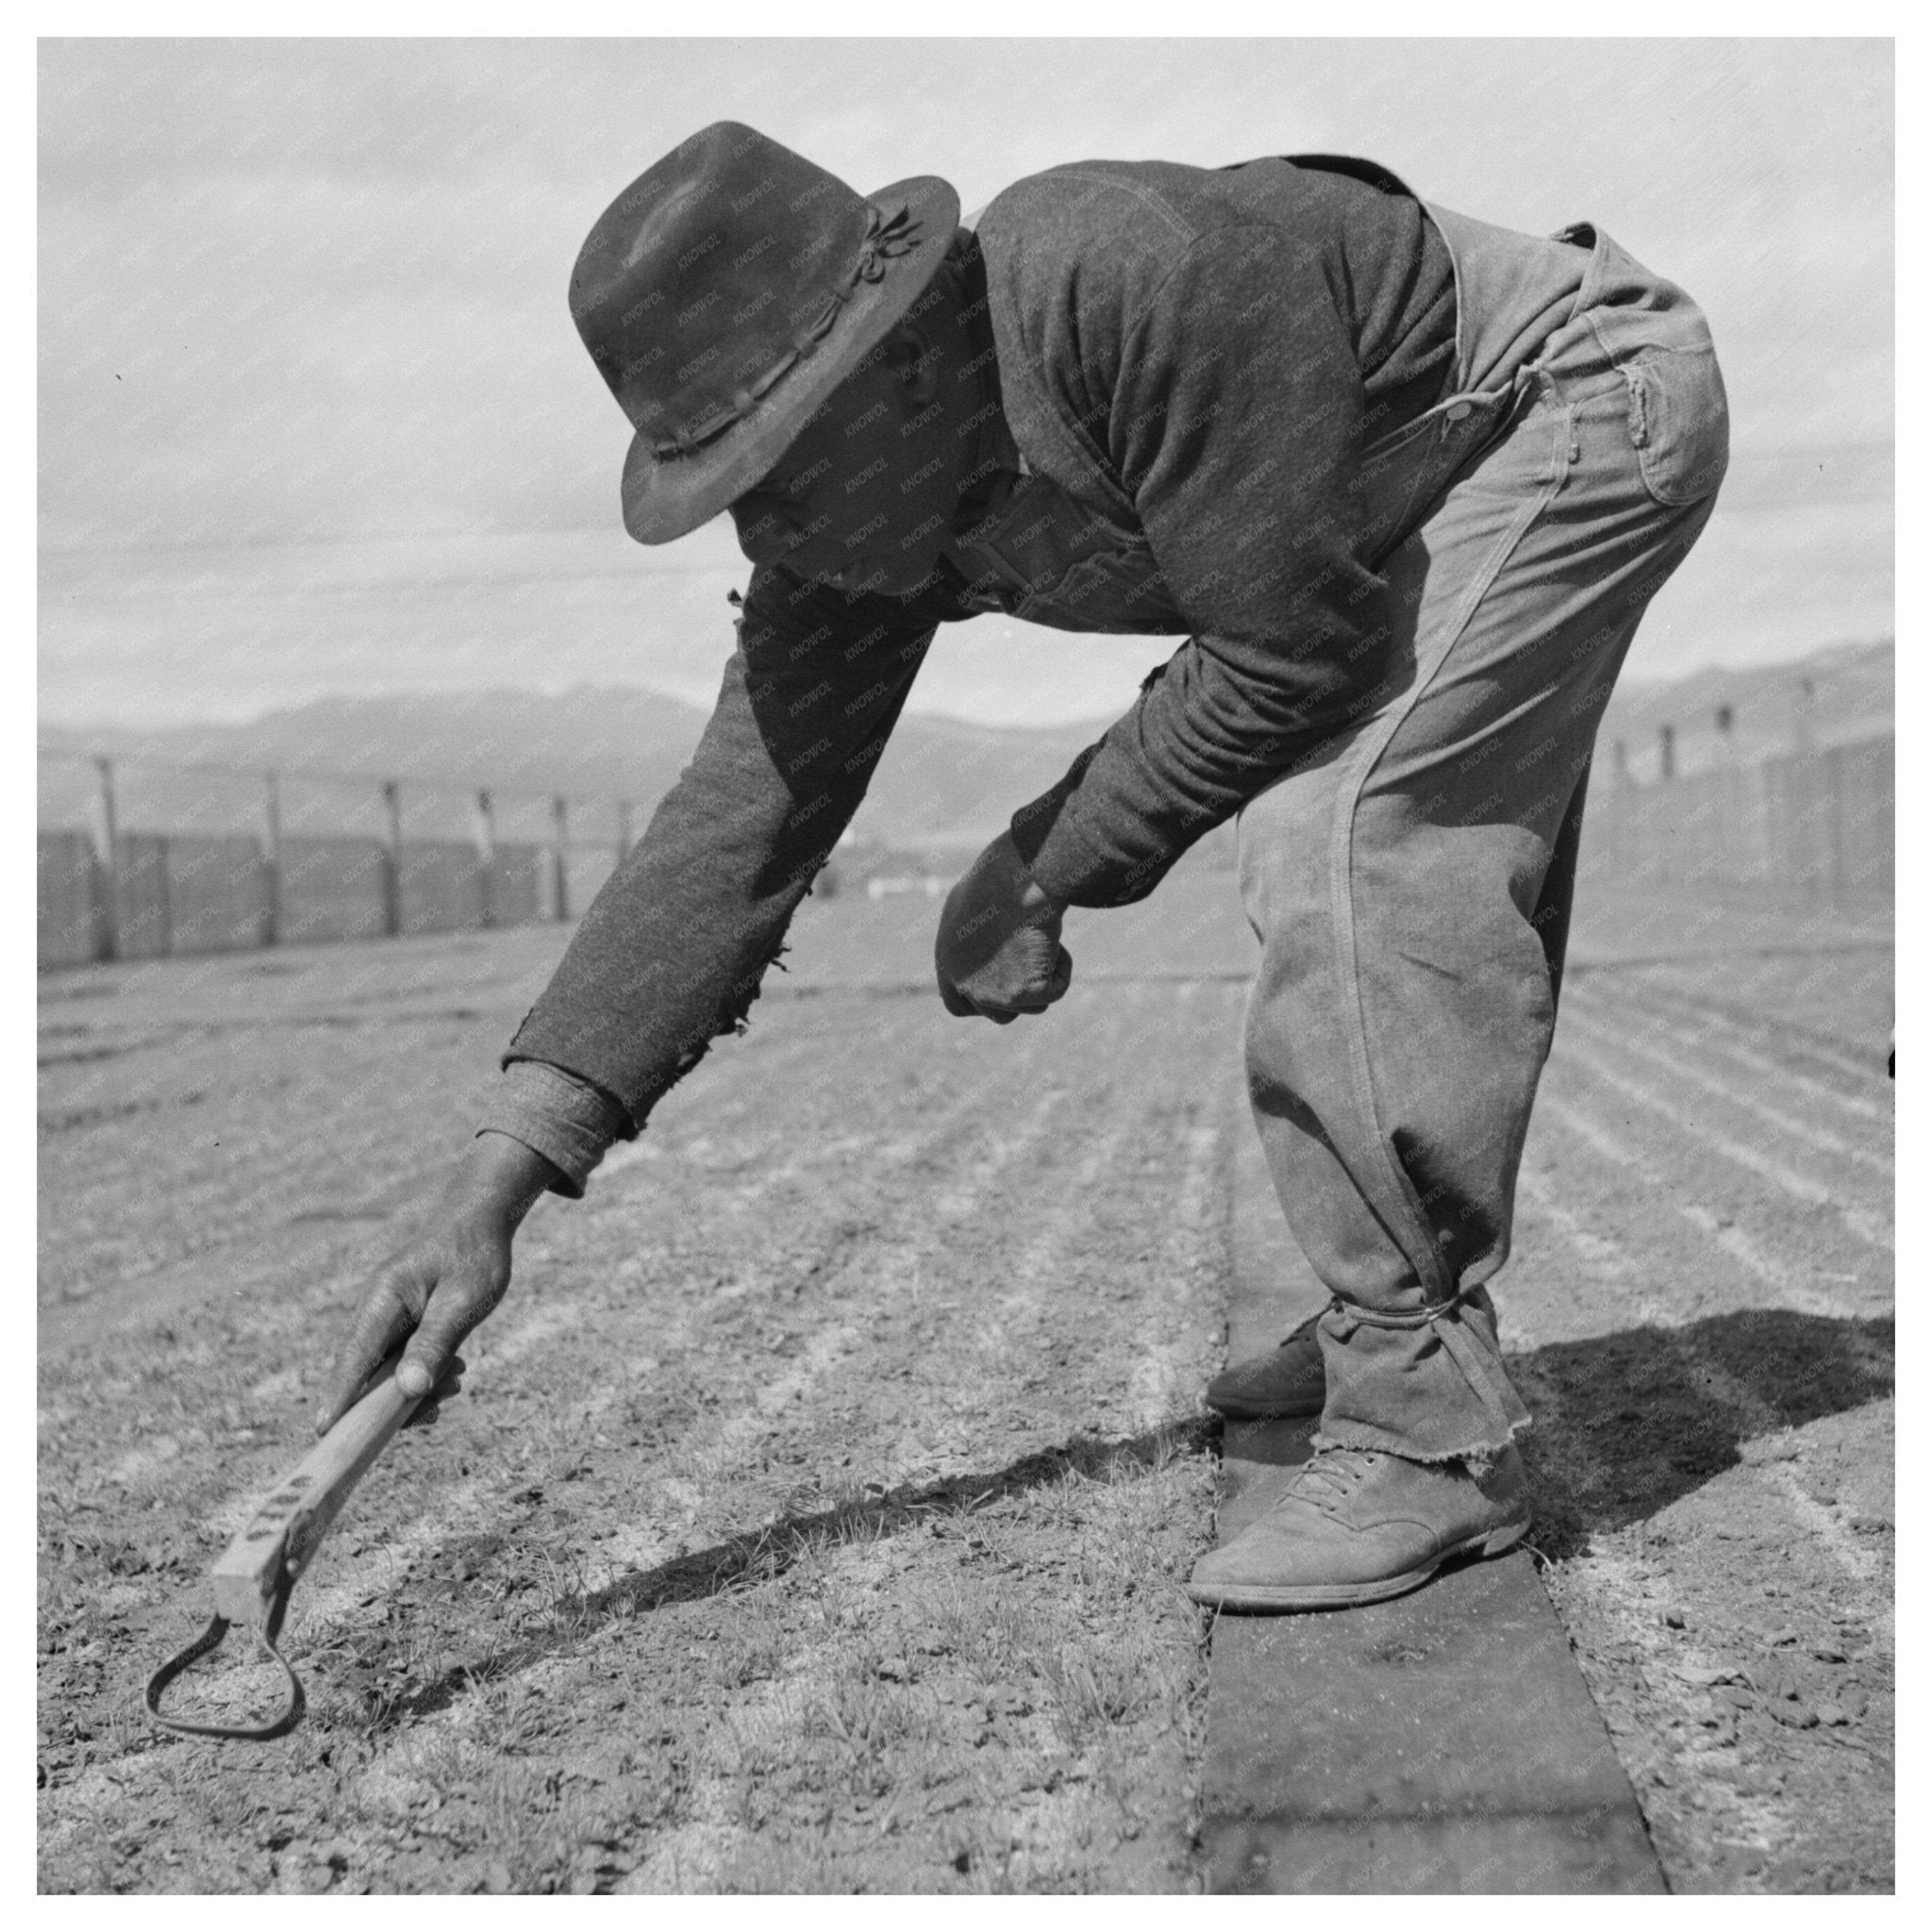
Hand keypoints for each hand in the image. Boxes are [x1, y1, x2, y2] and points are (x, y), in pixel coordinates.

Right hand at [315, 1133, 561, 1436]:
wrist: (483, 1220)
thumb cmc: (474, 1256)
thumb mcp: (462, 1303)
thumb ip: (435, 1344)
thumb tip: (408, 1390)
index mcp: (383, 1299)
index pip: (353, 1358)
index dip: (340, 1398)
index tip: (325, 1432)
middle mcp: (376, 1310)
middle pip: (367, 1372)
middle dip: (397, 1399)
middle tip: (438, 1407)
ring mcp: (387, 1317)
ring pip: (388, 1371)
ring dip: (418, 1386)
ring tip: (458, 1377)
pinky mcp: (402, 1323)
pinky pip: (402, 1360)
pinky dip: (425, 1371)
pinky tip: (455, 1370)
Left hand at [933, 831, 1071, 1023]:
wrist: (1018, 877)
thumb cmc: (1001, 877)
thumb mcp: (972, 903)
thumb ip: (972, 935)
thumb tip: (989, 947)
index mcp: (947, 963)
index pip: (958, 1005)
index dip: (985, 1002)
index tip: (1008, 988)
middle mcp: (962, 982)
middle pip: (1000, 1015)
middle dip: (1023, 997)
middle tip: (1037, 968)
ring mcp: (989, 992)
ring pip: (1032, 1006)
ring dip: (1046, 978)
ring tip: (1045, 940)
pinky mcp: (1018, 993)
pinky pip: (1054, 992)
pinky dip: (1063, 969)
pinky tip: (1055, 941)